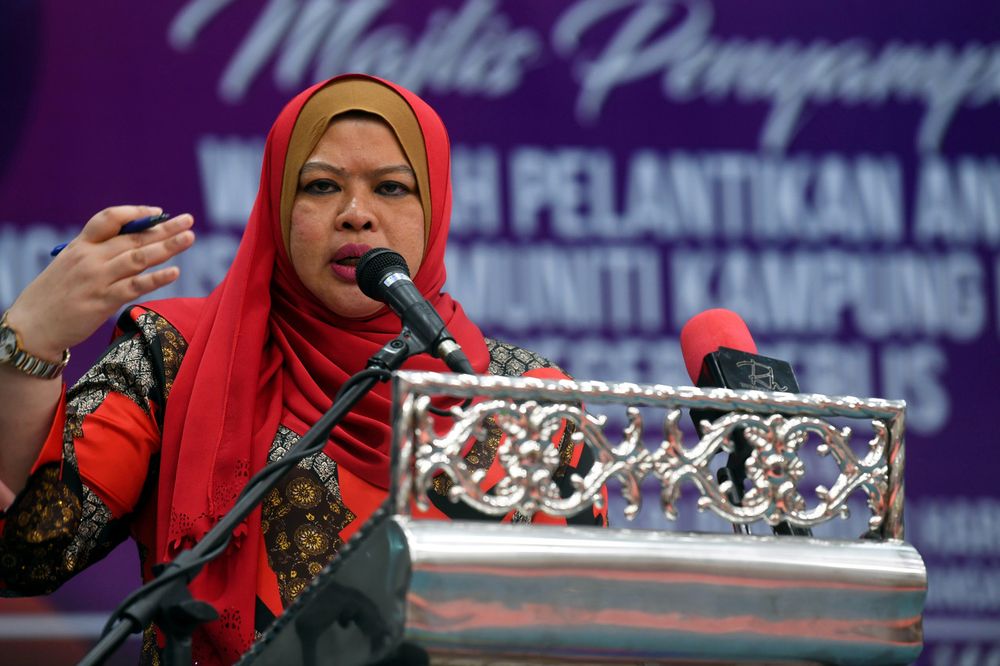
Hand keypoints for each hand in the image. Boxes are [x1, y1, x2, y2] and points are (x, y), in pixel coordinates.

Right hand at [5, 205, 194, 357]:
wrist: (33, 325)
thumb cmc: (55, 294)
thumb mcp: (70, 264)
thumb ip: (98, 253)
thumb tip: (135, 243)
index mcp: (80, 245)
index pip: (109, 219)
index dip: (135, 213)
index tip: (158, 212)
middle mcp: (90, 258)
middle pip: (133, 237)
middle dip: (164, 228)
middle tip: (188, 220)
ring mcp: (97, 279)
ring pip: (138, 258)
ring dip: (167, 247)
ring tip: (189, 238)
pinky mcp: (103, 301)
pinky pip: (135, 286)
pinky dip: (156, 278)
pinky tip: (175, 272)